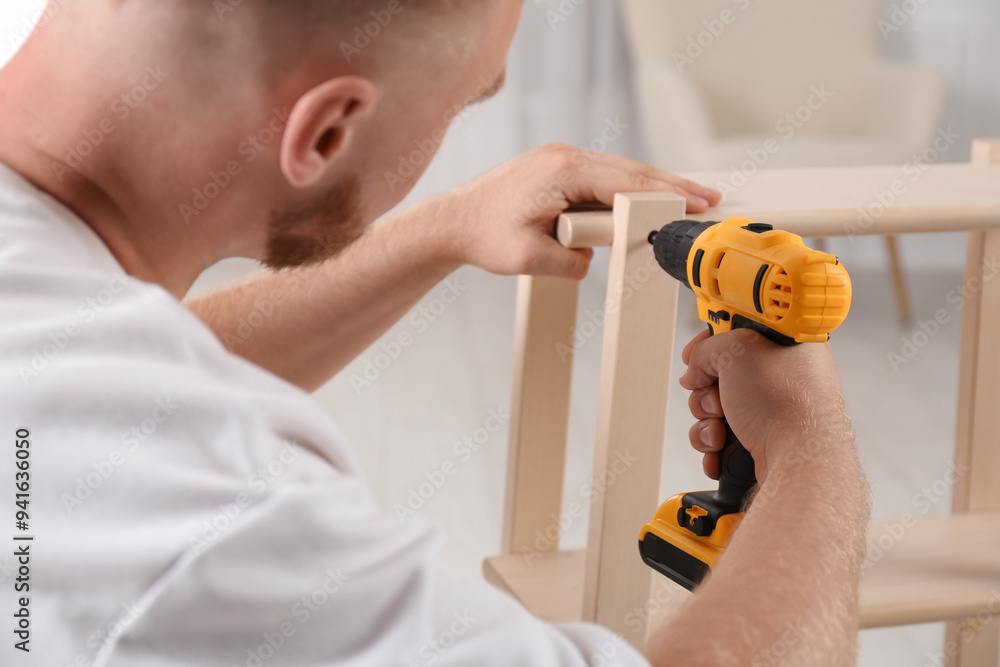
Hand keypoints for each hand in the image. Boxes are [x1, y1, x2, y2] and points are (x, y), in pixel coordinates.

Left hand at [432, 143, 721, 278]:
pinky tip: (647, 202)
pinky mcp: (558, 170)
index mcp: (561, 172)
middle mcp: (564, 157)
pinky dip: (626, 189)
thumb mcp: (526, 259)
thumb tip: (594, 262)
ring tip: (687, 201)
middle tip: (708, 199)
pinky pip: (602, 177)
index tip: (696, 204)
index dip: (665, 195)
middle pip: (630, 170)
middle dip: (670, 186)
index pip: (626, 182)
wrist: (454, 221)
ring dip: (650, 187)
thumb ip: (568, 264)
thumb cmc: (484, 236)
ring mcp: (561, 160)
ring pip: (618, 172)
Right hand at [679, 328, 850, 481]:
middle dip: (706, 390)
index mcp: (788, 346)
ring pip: (716, 408)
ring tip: (722, 428)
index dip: (713, 342)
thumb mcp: (738, 349)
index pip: (740, 332)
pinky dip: (713, 443)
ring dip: (707, 420)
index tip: (699, 352)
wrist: (799, 459)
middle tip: (718, 395)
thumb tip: (695, 368)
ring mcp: (772, 411)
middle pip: (721, 374)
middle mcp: (782, 378)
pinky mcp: (762, 440)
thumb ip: (707, 349)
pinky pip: (721, 436)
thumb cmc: (788, 403)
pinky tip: (720, 447)